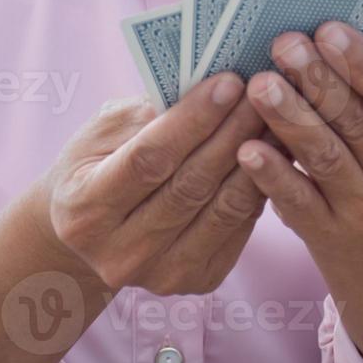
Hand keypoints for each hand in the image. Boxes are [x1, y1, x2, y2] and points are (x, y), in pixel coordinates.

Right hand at [38, 74, 268, 295]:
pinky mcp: (197, 280)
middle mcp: (119, 253)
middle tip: (265, 91)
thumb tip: (208, 85)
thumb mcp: (102, 132)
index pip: (149, 158)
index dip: (193, 120)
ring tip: (277, 116)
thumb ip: (147, 113)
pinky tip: (275, 153)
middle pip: (191, 185)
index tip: (230, 82)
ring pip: (223, 210)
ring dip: (258, 159)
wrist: (94, 234)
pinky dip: (261, 187)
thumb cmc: (98, 166)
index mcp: (86, 209)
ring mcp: (160, 274)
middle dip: (233, 132)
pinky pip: (239, 228)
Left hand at [235, 22, 362, 362]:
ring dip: (290, 117)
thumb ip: (360, 82)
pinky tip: (247, 148)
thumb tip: (308, 36)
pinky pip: (298, 200)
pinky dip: (272, 173)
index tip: (326, 29)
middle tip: (284, 44)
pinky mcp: (332, 233)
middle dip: (318, 79)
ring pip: (326, 157)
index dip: (362, 61)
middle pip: (359, 121)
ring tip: (259, 84)